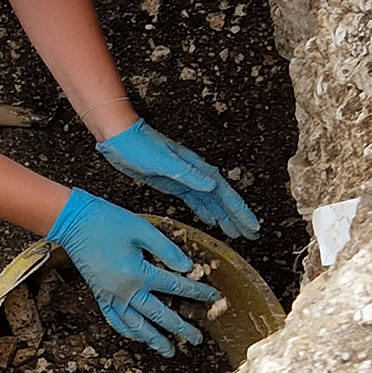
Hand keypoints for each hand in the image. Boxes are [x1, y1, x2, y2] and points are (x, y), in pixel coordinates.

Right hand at [46, 190, 221, 356]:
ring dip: (153, 339)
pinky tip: (136, 337)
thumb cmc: (107, 221)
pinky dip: (126, 330)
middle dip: (180, 328)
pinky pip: (114, 319)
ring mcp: (110, 295)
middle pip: (159, 315)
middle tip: (196, 339)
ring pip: (135, 324)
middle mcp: (125, 290)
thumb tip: (187, 267)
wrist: (72, 222)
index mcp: (138, 273)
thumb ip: (167, 249)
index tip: (214, 296)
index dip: (197, 292)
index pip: (175, 286)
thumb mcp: (142, 229)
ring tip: (168, 350)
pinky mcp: (99, 294)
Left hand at [97, 120, 259, 239]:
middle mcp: (194, 174)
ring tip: (236, 233)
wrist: (120, 137)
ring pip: (210, 202)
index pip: (224, 192)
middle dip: (237, 217)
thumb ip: (187, 174)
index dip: (239, 210)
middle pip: (222, 199)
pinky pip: (195, 201)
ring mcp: (184, 179)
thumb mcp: (162, 161)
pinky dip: (205, 211)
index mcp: (196, 168)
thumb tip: (212, 186)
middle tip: (251, 235)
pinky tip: (211, 221)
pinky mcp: (172, 183)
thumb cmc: (139, 145)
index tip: (252, 225)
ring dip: (224, 217)